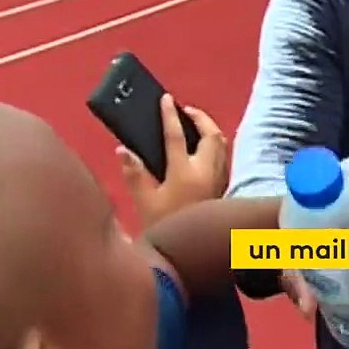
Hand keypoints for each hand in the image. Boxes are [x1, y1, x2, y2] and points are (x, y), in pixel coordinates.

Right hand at [117, 94, 227, 228]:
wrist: (193, 249)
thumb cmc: (164, 225)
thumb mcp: (143, 202)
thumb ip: (134, 174)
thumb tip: (123, 149)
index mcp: (184, 172)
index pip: (176, 135)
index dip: (170, 115)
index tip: (166, 99)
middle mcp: (206, 171)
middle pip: (211, 134)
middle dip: (200, 117)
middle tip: (184, 110)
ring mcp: (219, 177)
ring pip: (221, 143)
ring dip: (209, 129)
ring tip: (194, 123)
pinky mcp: (224, 185)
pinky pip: (223, 155)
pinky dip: (214, 143)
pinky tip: (203, 146)